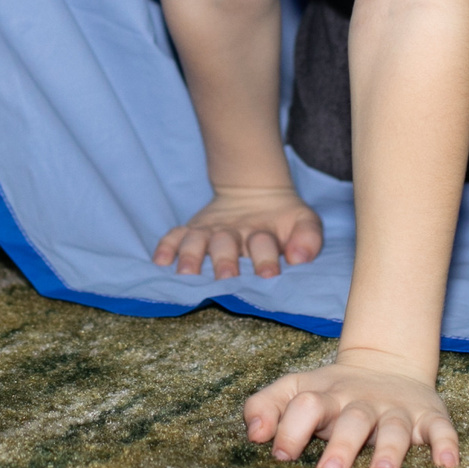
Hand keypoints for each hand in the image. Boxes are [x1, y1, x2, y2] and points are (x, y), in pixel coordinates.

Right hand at [155, 187, 322, 278]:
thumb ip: (308, 238)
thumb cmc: (282, 219)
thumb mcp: (304, 221)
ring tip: (186, 273)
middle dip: (225, 261)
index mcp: (262, 231)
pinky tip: (160, 262)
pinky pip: (174, 235)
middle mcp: (233, 231)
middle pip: (225, 244)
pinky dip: (165, 247)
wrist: (254, 191)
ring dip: (190, 256)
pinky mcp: (192, 229)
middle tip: (227, 277)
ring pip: (195, 241)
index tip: (268, 275)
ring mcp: (209, 230)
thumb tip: (298, 258)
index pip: (263, 243)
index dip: (266, 258)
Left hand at [244, 349, 460, 467]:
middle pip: (351, 420)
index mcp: (325, 396)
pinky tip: (447, 464)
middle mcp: (361, 403)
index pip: (306, 404)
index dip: (291, 427)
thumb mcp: (295, 389)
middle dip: (341, 446)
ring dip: (389, 450)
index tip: (281, 454)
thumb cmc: (330, 393)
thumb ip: (265, 406)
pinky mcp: (428, 416)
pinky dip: (445, 444)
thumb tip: (253, 435)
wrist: (386, 364)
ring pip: (393, 428)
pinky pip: (440, 429)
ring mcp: (396, 409)